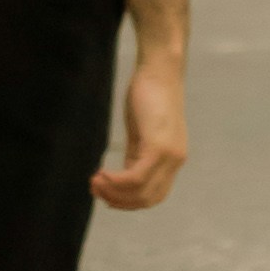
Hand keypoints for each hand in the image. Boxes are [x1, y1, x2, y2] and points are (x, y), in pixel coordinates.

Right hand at [93, 41, 187, 211]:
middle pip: (148, 199)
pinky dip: (116, 182)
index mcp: (173, 158)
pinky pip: (136, 177)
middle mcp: (175, 161)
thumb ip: (137, 155)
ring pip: (141, 192)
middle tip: (95, 190)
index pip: (154, 195)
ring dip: (114, 192)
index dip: (129, 202)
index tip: (107, 196)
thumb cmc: (149, 94)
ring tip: (94, 182)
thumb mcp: (142, 131)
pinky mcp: (158, 146)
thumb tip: (124, 177)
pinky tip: (101, 174)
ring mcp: (169, 155)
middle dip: (119, 201)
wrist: (160, 68)